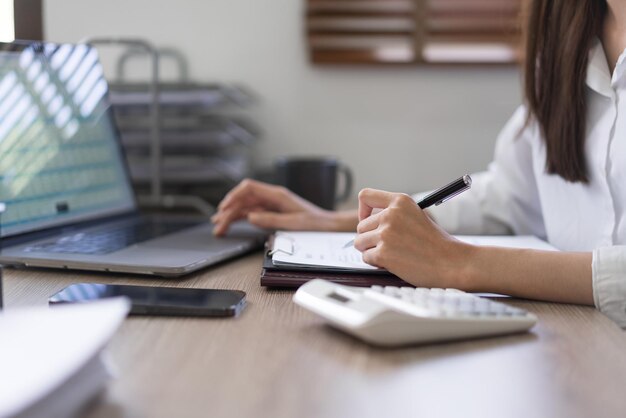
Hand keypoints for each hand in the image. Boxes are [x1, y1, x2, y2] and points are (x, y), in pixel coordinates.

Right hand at [211, 179, 352, 235]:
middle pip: (244, 198)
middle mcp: (272, 196)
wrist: (328, 226)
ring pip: (245, 206)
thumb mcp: (293, 223)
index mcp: (277, 194)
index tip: (224, 207)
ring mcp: (271, 204)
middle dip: (228, 209)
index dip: (234, 196)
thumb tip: (250, 216)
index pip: (249, 188)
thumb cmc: (315, 224)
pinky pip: (252, 212)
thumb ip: (271, 219)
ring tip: (219, 227)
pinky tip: (231, 223)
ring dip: (231, 215)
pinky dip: (240, 218)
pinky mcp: (272, 212)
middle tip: (218, 224)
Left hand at [354, 188, 472, 287]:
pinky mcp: (383, 253)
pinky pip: (366, 258)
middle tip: (387, 246)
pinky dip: (376, 263)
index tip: (368, 221)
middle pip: (361, 226)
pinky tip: (393, 263)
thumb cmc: (437, 244)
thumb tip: (367, 223)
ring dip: (371, 251)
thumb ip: (394, 216)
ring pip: (360, 242)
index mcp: (400, 201)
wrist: (453, 263)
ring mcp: (386, 234)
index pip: (365, 196)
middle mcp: (391, 214)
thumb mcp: (416, 216)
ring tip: (391, 254)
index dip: (363, 211)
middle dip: (370, 238)